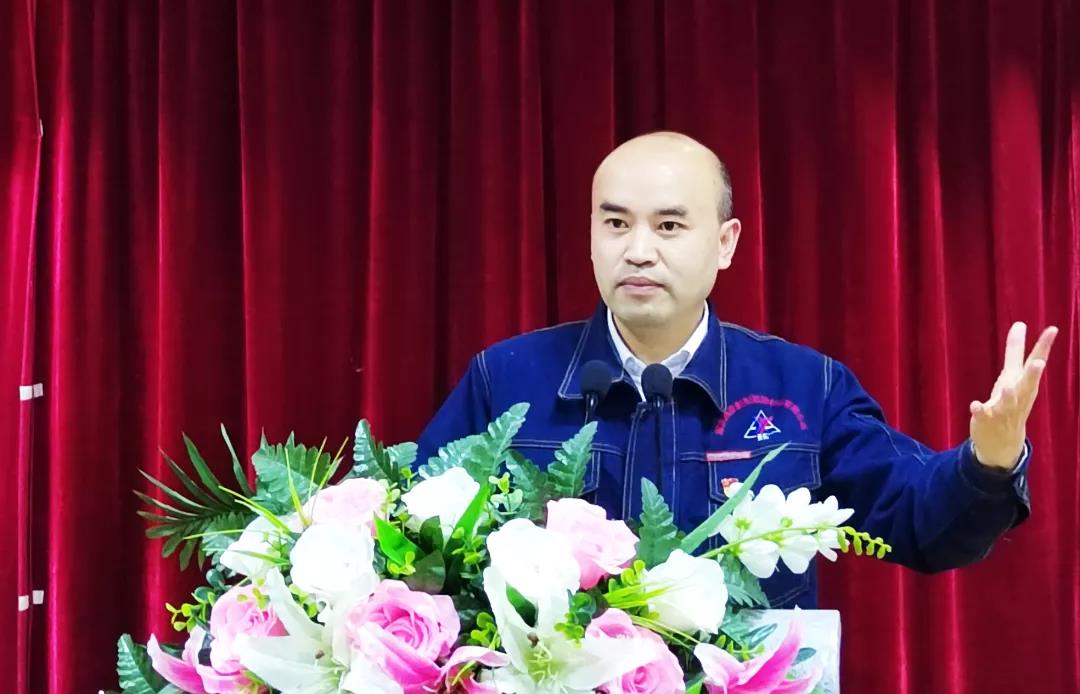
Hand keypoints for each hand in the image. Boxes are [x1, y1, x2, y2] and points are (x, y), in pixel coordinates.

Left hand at [969, 322, 1057, 469]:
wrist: (1003, 443)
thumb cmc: (1009, 401)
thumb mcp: (1013, 375)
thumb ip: (1015, 350)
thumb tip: (1020, 323)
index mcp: (1024, 383)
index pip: (1035, 362)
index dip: (1044, 346)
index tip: (1053, 329)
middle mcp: (1018, 396)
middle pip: (1028, 384)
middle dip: (1033, 374)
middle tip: (1039, 362)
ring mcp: (1003, 410)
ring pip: (1008, 402)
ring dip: (1008, 395)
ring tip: (1007, 386)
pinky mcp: (986, 420)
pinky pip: (983, 415)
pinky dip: (979, 410)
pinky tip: (975, 404)